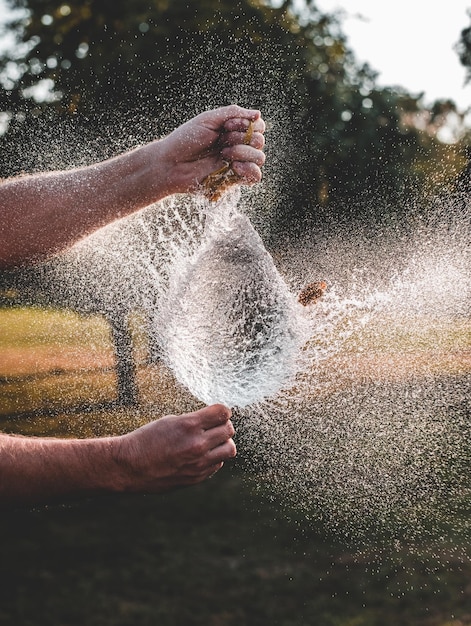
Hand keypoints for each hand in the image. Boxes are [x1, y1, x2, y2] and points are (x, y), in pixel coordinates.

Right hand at [114, 404, 235, 492]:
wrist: (129, 466)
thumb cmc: (146, 439)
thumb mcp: (170, 422)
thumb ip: (194, 421)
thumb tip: (214, 420)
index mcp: (189, 425)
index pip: (223, 413)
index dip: (222, 411)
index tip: (218, 413)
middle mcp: (197, 444)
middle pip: (229, 430)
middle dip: (223, 425)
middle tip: (214, 426)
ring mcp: (198, 463)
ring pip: (229, 449)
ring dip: (223, 443)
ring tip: (212, 441)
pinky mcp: (196, 477)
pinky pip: (217, 464)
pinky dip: (213, 457)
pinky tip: (201, 454)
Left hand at [159, 104, 265, 194]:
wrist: (171, 164)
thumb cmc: (185, 140)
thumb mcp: (208, 119)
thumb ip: (233, 113)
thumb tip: (258, 114)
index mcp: (232, 130)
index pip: (258, 126)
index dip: (248, 125)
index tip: (228, 126)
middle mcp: (237, 146)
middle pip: (259, 141)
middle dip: (243, 138)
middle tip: (223, 140)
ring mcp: (236, 163)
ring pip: (260, 158)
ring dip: (244, 153)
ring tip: (223, 154)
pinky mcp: (233, 180)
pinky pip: (255, 177)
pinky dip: (249, 169)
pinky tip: (234, 166)